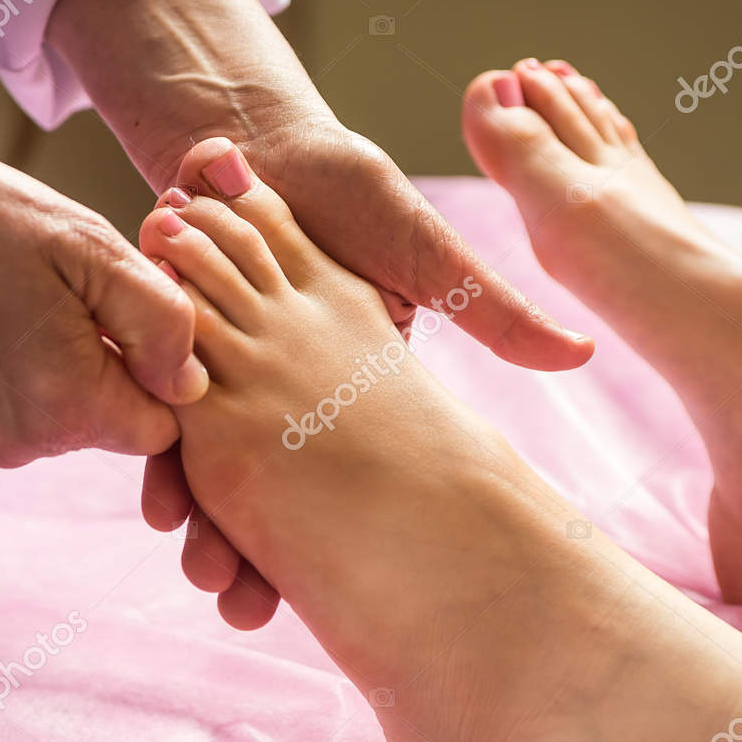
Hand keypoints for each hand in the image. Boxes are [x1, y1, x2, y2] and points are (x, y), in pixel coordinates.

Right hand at [0, 146, 207, 466]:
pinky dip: (19, 372)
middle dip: (118, 367)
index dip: (169, 374)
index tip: (144, 317)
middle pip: (116, 424)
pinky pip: (16, 411)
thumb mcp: (87, 244)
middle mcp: (25, 443)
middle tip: (81, 292)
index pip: (166, 427)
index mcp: (70, 405)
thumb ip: (160, 320)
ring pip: (68, 417)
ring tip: (32, 296)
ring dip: (69, 367)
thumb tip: (194, 384)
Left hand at [48, 0, 593, 626]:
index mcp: (345, 387)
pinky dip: (162, 456)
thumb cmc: (344, 191)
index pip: (344, 483)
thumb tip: (581, 355)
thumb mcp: (420, 250)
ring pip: (212, 474)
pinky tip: (161, 500)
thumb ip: (489, 309)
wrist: (245, 139)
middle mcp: (285, 396)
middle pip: (269, 496)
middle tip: (240, 601)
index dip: (326, 547)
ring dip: (203, 523)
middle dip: (250, 555)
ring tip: (204, 563)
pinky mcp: (174, 351)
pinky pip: (165, 417)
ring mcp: (226, 379)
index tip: (307, 596)